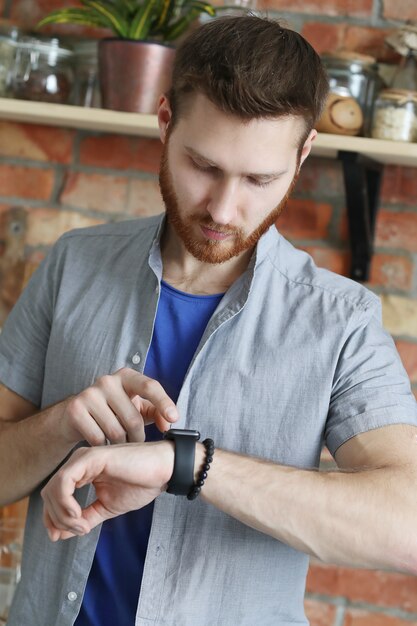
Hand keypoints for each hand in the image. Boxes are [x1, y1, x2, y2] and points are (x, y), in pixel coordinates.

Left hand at [41, 440, 174, 540]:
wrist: (163, 470)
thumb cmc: (141, 484)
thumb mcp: (107, 507)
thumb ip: (85, 517)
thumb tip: (58, 534)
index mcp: (82, 471)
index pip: (53, 496)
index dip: (52, 519)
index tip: (62, 536)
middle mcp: (78, 462)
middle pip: (49, 494)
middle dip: (56, 519)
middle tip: (79, 531)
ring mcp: (83, 458)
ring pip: (53, 489)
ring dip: (62, 514)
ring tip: (81, 526)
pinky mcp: (90, 458)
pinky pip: (64, 482)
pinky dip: (66, 503)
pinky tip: (79, 515)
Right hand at [59, 368, 178, 445]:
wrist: (74, 416)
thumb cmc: (112, 411)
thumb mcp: (136, 407)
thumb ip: (156, 412)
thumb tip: (168, 423)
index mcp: (126, 376)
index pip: (150, 386)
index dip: (164, 402)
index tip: (174, 418)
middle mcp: (108, 380)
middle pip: (133, 419)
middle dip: (138, 437)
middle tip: (135, 442)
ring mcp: (89, 393)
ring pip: (116, 431)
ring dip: (121, 444)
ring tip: (118, 442)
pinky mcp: (76, 409)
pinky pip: (98, 438)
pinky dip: (103, 447)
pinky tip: (102, 443)